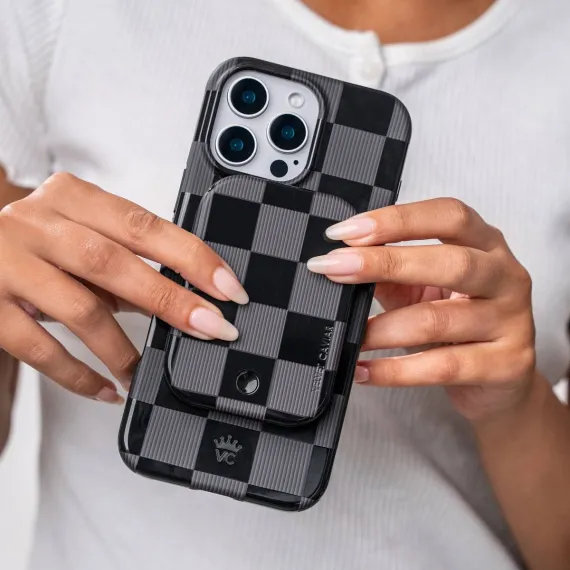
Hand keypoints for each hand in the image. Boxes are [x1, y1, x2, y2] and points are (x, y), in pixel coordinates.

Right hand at [0, 173, 247, 403]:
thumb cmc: (35, 243)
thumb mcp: (81, 239)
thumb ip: (125, 263)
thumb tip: (187, 298)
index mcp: (72, 198)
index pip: (144, 225)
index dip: (193, 258)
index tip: (229, 288)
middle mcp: (38, 223)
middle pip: (115, 264)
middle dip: (172, 301)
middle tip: (214, 328)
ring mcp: (7, 264)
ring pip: (80, 309)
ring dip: (124, 348)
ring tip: (147, 371)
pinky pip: (40, 349)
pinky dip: (79, 375)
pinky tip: (106, 387)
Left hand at [308, 198, 535, 420]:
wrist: (501, 381)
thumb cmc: (456, 324)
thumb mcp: (422, 290)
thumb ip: (389, 274)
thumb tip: (339, 262)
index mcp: (486, 244)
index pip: (447, 216)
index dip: (396, 220)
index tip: (344, 233)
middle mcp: (506, 276)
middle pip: (450, 262)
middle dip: (384, 263)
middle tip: (334, 269)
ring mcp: (511, 321)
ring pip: (438, 319)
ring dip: (382, 328)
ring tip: (349, 335)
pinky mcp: (506, 365)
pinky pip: (441, 367)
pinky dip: (394, 371)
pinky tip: (364, 371)